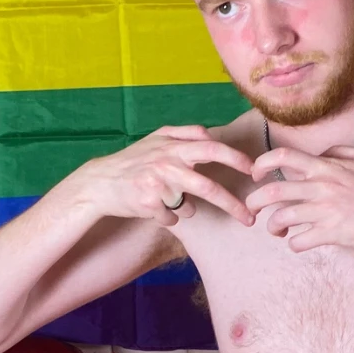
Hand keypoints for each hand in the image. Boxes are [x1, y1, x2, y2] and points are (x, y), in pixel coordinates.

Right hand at [80, 125, 254, 226]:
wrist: (100, 182)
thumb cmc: (133, 161)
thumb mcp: (156, 139)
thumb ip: (184, 134)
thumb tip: (210, 135)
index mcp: (173, 147)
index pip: (213, 149)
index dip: (236, 159)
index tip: (253, 171)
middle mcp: (166, 164)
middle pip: (208, 187)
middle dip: (233, 204)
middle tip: (249, 218)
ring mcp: (156, 185)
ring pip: (189, 207)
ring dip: (187, 209)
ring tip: (175, 205)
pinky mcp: (147, 204)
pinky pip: (171, 219)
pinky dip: (167, 217)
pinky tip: (152, 208)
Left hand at [246, 145, 353, 252]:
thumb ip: (344, 153)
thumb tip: (325, 153)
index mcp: (330, 167)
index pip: (285, 157)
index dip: (262, 163)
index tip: (256, 173)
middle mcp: (324, 187)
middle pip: (273, 191)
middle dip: (255, 201)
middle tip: (253, 209)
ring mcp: (327, 211)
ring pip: (282, 218)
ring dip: (273, 226)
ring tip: (277, 231)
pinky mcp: (333, 234)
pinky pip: (299, 241)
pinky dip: (293, 244)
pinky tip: (299, 243)